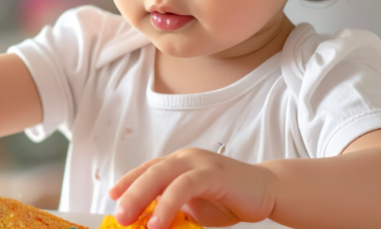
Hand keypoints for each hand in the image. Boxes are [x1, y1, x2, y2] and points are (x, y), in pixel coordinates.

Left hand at [109, 148, 276, 227]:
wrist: (267, 191)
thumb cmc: (229, 198)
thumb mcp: (195, 207)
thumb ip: (174, 209)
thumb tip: (150, 221)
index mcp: (179, 163)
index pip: (148, 169)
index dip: (128, 181)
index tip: (113, 196)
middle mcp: (185, 158)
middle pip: (149, 171)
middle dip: (129, 192)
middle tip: (117, 215)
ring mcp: (198, 162)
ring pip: (162, 174)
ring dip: (142, 197)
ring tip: (129, 219)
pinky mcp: (212, 172)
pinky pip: (184, 186)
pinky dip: (168, 203)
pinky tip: (158, 222)